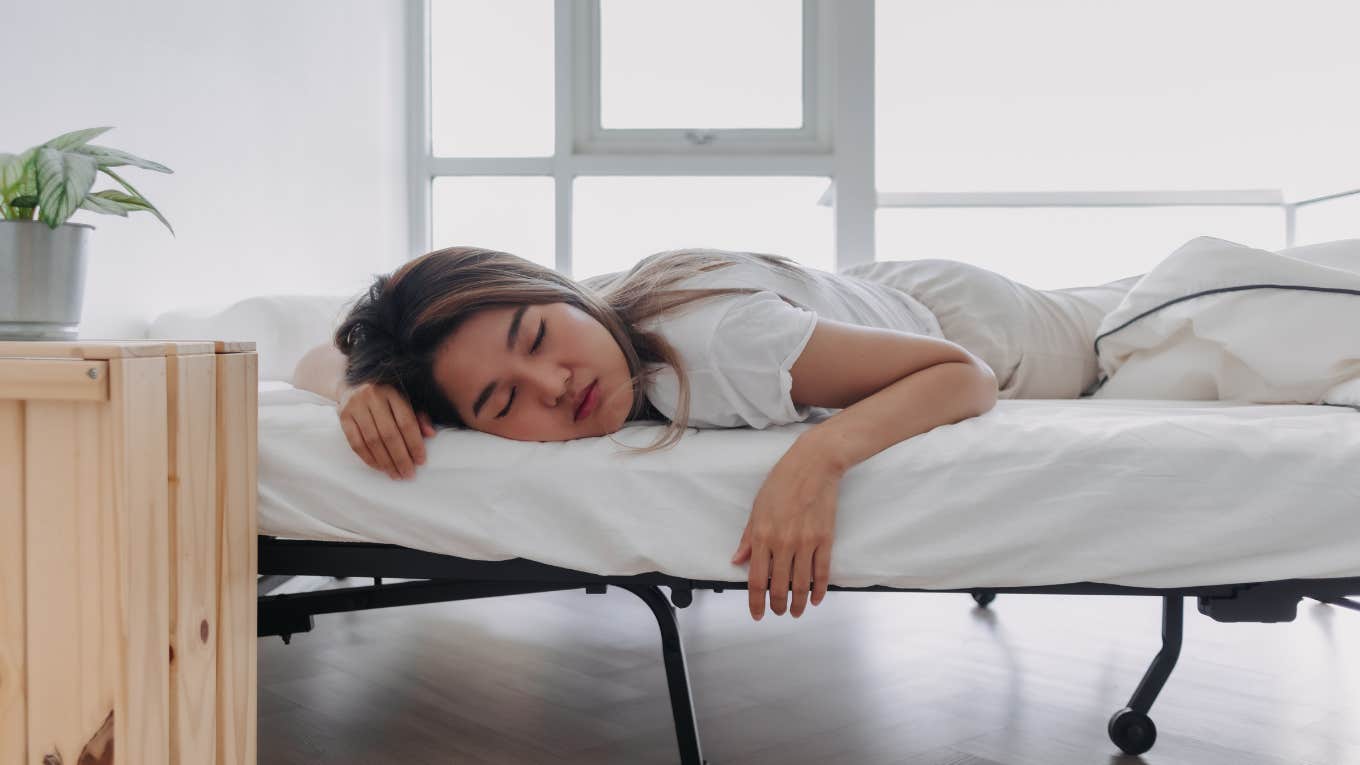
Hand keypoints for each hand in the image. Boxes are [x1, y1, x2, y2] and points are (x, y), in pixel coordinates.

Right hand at [338, 382, 435, 479]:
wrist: (354, 384)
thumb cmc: (385, 397)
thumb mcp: (405, 400)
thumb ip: (418, 416)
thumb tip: (430, 434)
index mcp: (392, 391)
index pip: (406, 422)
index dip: (414, 444)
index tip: (420, 461)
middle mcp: (372, 396)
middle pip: (389, 434)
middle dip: (400, 458)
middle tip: (408, 474)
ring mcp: (355, 406)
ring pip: (372, 441)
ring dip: (385, 462)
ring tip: (395, 474)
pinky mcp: (343, 416)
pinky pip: (356, 443)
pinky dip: (369, 458)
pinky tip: (379, 467)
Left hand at [730, 441, 842, 619]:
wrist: (813, 466)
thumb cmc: (782, 482)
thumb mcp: (757, 508)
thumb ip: (748, 538)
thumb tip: (738, 560)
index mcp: (762, 536)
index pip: (756, 580)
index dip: (755, 602)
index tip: (757, 613)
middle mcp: (783, 543)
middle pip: (778, 587)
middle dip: (777, 605)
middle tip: (777, 612)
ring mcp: (805, 543)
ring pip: (801, 584)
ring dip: (798, 603)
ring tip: (796, 612)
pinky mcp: (824, 540)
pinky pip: (821, 572)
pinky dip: (818, 589)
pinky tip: (815, 599)